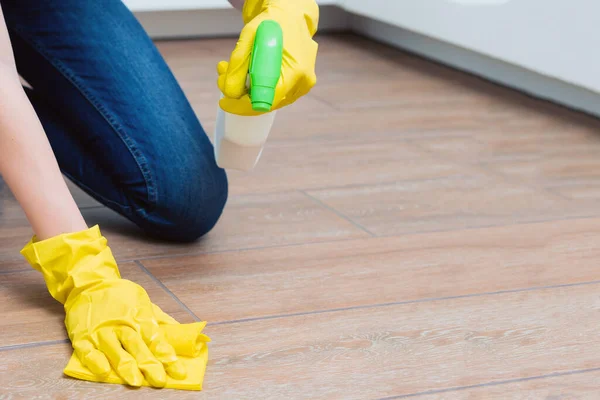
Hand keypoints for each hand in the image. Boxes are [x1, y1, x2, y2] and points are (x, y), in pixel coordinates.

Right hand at [65, 279, 184, 386]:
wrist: (89, 284)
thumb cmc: (120, 296)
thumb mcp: (143, 301)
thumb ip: (159, 319)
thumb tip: (180, 333)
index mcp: (139, 317)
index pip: (156, 339)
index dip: (167, 355)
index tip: (179, 371)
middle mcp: (121, 325)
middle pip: (137, 346)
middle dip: (149, 364)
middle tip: (160, 380)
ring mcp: (101, 332)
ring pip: (115, 351)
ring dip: (126, 367)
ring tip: (136, 381)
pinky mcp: (82, 337)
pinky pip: (88, 352)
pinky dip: (96, 362)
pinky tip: (104, 372)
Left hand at [218, 0, 318, 115]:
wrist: (291, 15)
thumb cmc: (271, 22)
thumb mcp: (249, 37)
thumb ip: (238, 66)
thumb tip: (230, 93)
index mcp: (295, 69)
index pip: (264, 100)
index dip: (241, 105)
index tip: (223, 102)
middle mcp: (302, 81)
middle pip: (265, 102)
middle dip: (239, 93)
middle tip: (222, 78)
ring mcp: (302, 85)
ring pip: (267, 99)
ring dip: (245, 89)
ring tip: (230, 70)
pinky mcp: (298, 86)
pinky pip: (273, 94)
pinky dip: (255, 87)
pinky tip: (245, 73)